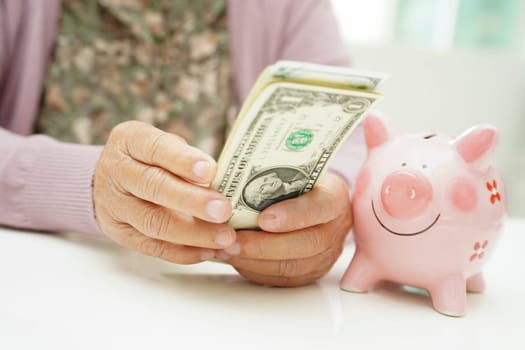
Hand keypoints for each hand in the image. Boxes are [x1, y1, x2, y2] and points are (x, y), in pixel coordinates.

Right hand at [93, 121, 235, 263]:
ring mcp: (115, 205)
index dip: (183, 160)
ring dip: (193, 233)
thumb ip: (188, 161)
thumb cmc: (151, 159)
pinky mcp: (120, 233)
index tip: (210, 170)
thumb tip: (224, 184)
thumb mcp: (165, 146)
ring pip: (153, 223)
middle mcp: (117, 171)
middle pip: (154, 187)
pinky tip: (209, 251)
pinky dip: (184, 252)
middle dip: (192, 201)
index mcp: (130, 140)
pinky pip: (153, 247)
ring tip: (224, 237)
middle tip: (223, 210)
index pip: (156, 148)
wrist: (108, 180)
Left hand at [218, 172, 351, 286]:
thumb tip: (229, 182)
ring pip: (292, 266)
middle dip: (264, 245)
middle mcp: (336, 229)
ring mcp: (325, 256)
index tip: (263, 219)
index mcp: (334, 197)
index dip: (293, 215)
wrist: (310, 200)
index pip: (320, 208)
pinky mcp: (310, 274)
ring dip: (254, 260)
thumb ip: (272, 175)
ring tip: (225, 250)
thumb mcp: (291, 169)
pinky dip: (254, 270)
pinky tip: (234, 259)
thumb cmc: (296, 181)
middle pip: (306, 244)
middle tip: (233, 240)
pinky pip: (282, 279)